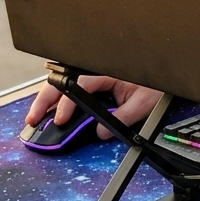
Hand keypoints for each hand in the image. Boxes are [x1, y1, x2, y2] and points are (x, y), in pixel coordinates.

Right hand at [25, 75, 162, 140]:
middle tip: (33, 119)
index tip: (60, 119)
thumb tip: (101, 131)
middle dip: (44, 99)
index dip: (66, 103)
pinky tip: (50, 110)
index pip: (79, 85)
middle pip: (62, 81)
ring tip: (36, 117)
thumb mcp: (144, 102)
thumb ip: (123, 117)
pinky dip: (58, 98)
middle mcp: (96, 69)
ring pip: (63, 82)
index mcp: (107, 70)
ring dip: (48, 98)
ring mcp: (93, 73)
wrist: (166, 72)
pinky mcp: (94, 81)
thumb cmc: (157, 83)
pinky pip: (70, 87)